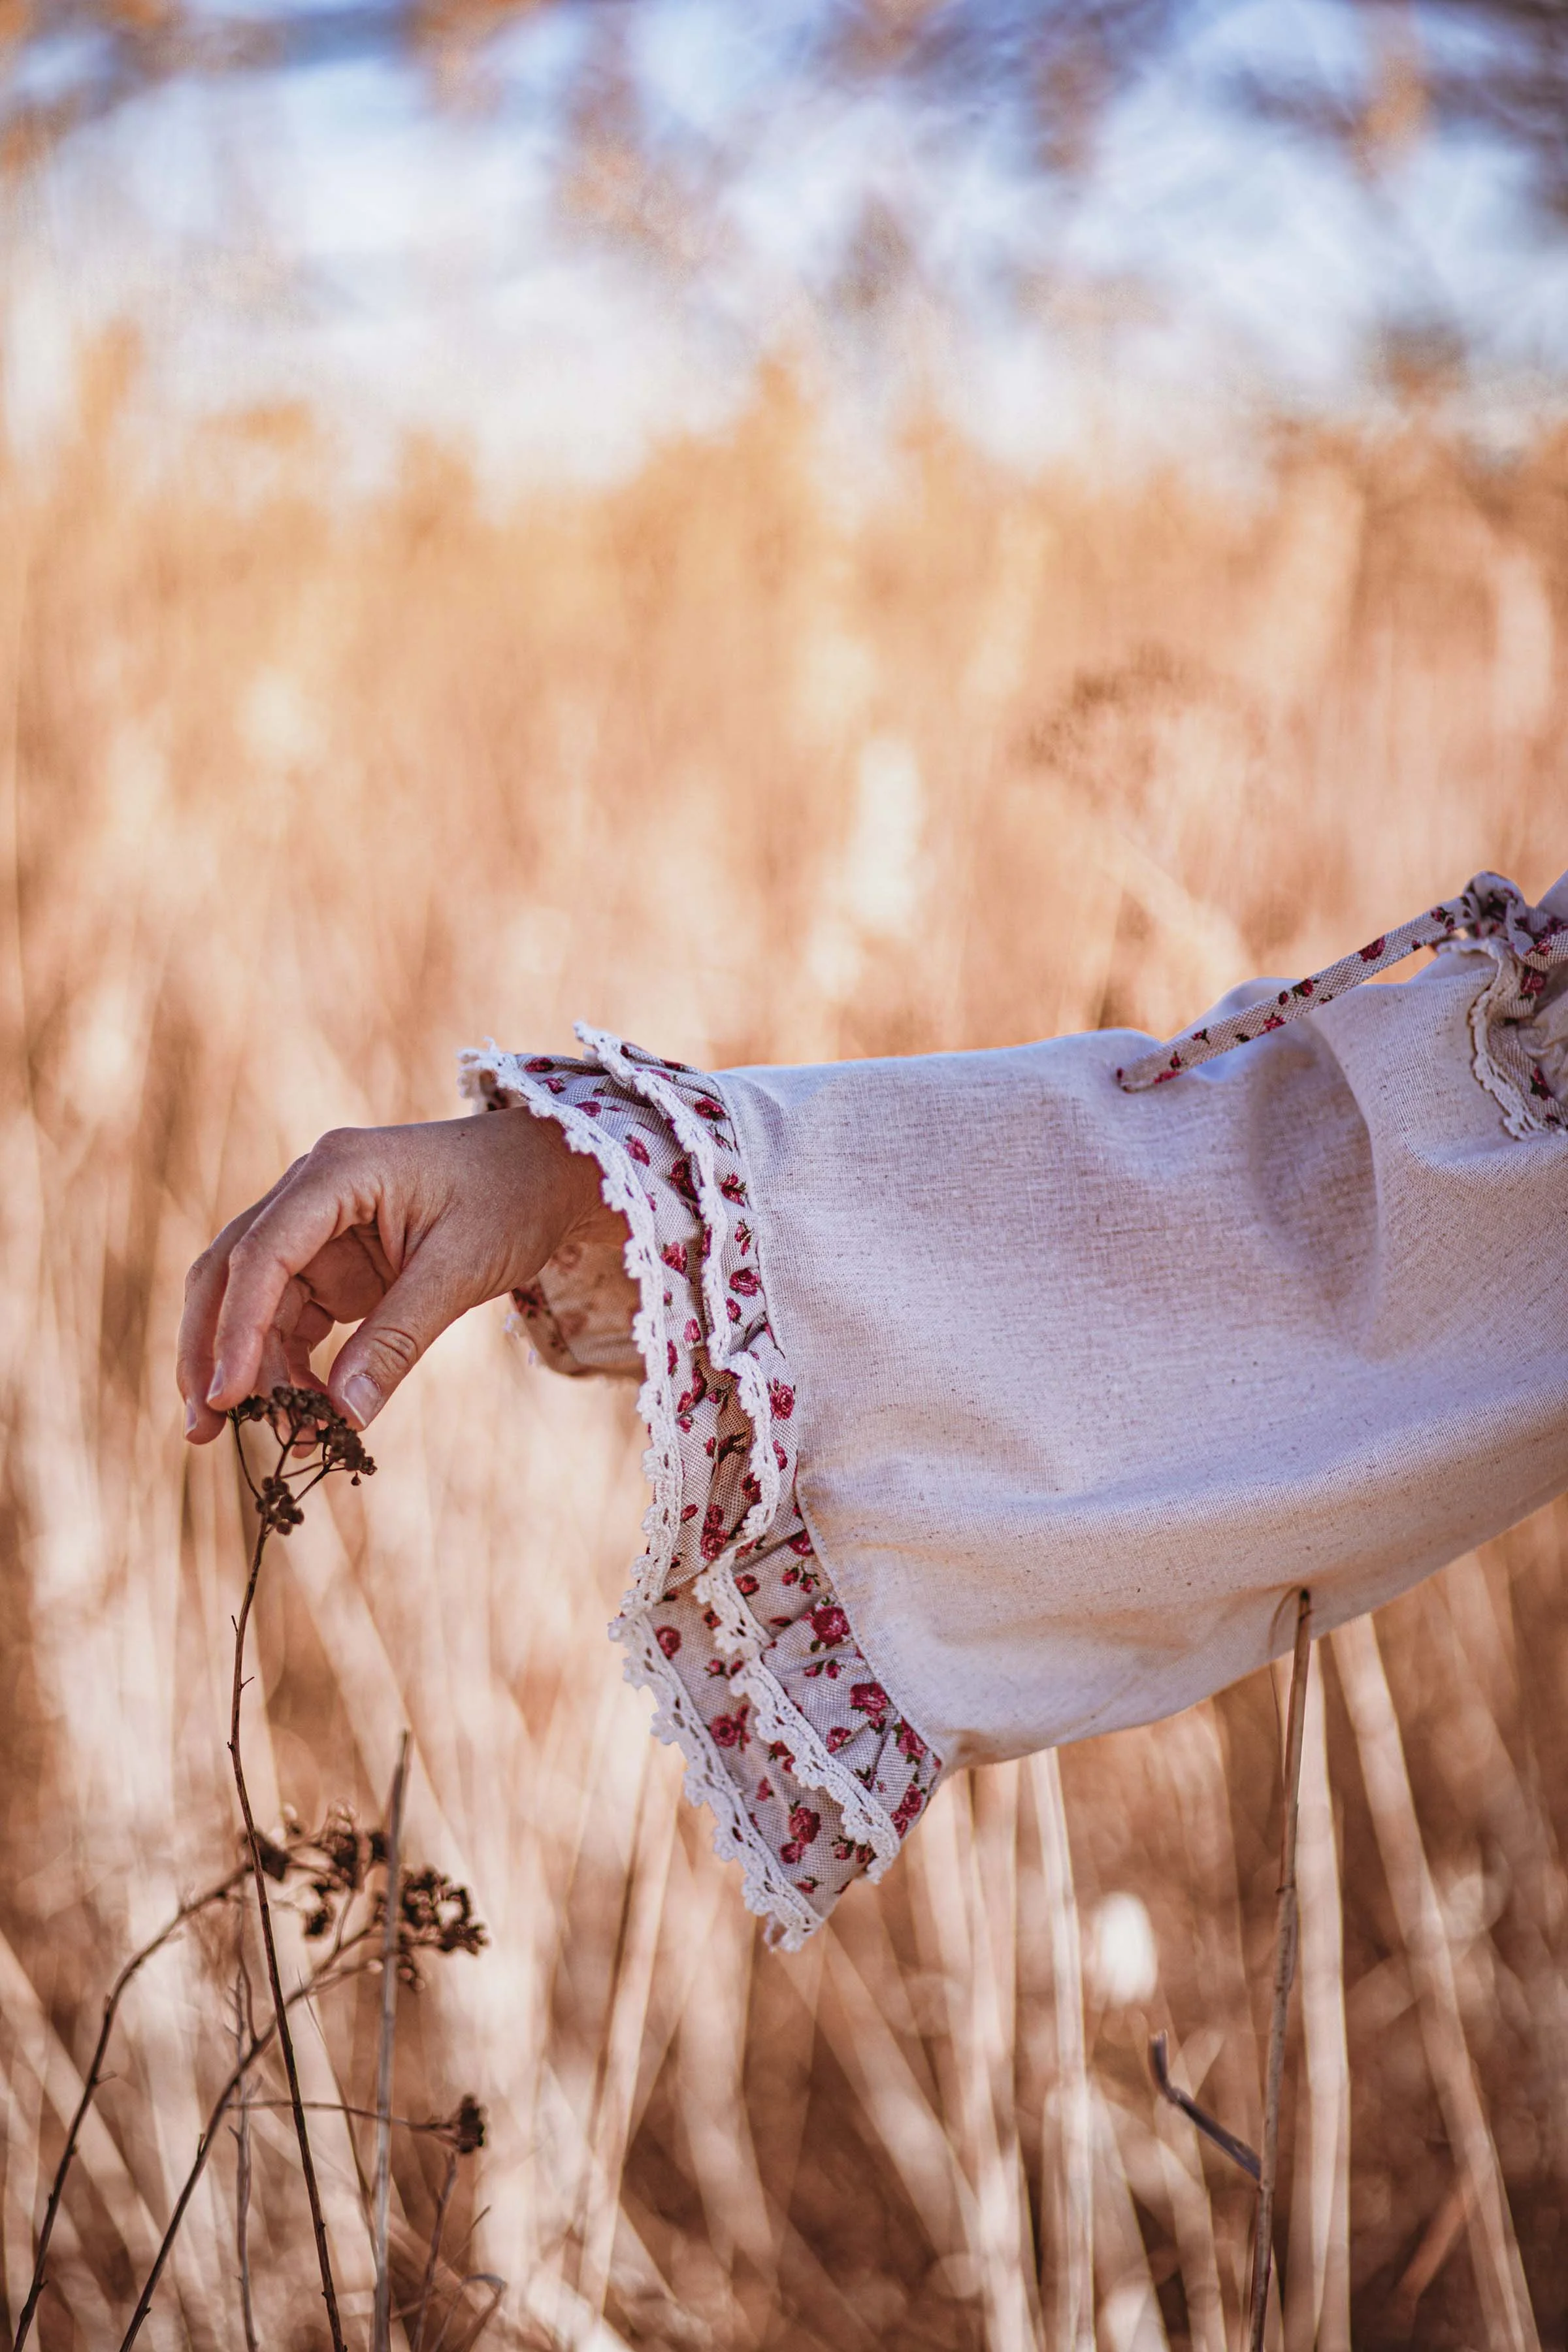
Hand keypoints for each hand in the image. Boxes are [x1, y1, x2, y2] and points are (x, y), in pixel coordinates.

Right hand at [178, 1109, 620, 1441]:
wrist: (548, 1172)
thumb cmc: (511, 1200)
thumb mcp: (461, 1270)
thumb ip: (398, 1340)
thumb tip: (344, 1415)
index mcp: (336, 1171)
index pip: (262, 1253)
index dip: (237, 1329)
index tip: (228, 1398)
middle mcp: (311, 1193)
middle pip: (232, 1273)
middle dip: (211, 1351)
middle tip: (202, 1428)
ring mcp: (317, 1227)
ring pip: (253, 1302)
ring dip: (251, 1369)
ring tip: (276, 1436)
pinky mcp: (333, 1260)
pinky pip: (291, 1317)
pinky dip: (290, 1366)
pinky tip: (309, 1412)